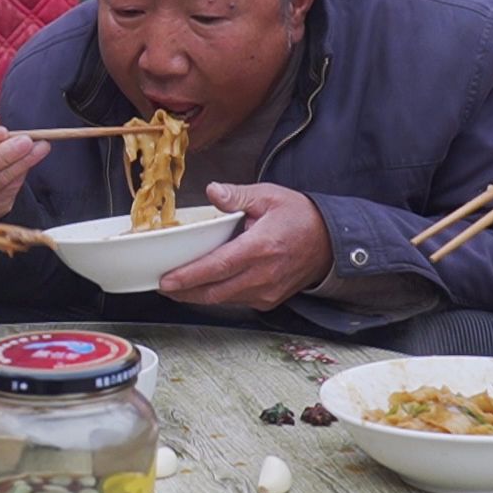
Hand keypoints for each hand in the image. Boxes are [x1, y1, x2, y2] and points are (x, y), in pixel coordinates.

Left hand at [158, 182, 331, 309]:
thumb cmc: (299, 217)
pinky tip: (202, 287)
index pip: (218, 266)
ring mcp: (267, 292)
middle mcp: (264, 275)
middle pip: (215, 291)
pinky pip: (235, 301)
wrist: (330, 242)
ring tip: (176, 287)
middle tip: (162, 285)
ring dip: (197, 296)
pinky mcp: (268, 300)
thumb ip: (237, 195)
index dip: (189, 276)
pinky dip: (216, 296)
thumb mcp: (269, 196)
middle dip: (184, 292)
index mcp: (261, 247)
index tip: (167, 280)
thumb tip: (212, 192)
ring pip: (223, 300)